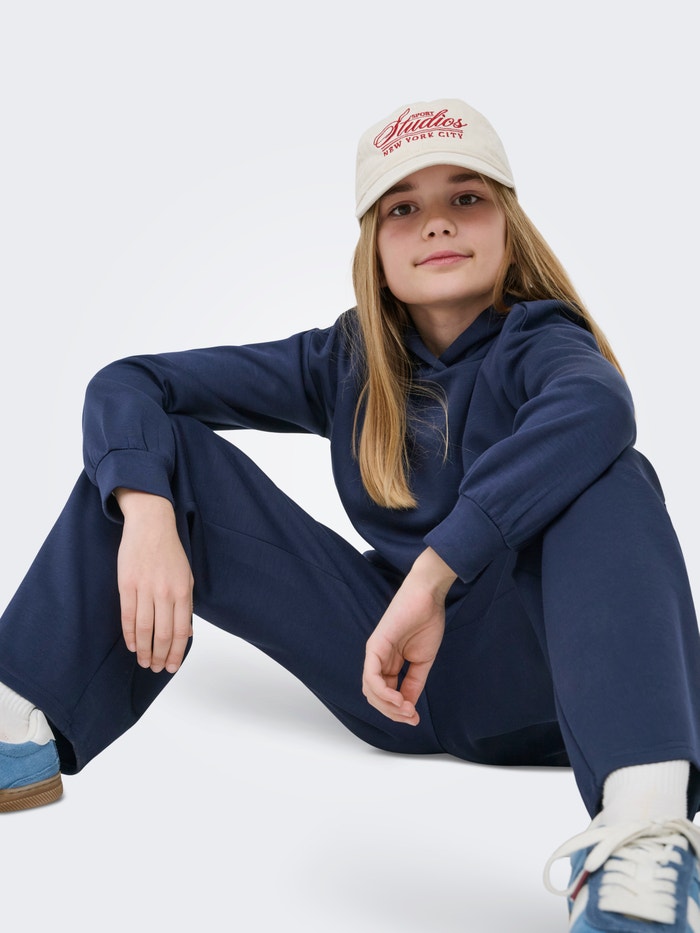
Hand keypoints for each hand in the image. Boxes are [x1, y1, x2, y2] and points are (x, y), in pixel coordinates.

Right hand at [115, 489, 193, 673]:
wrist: (151, 525)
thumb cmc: (170, 552)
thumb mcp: (187, 576)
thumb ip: (187, 604)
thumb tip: (187, 632)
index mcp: (183, 591)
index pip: (182, 631)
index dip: (177, 652)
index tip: (173, 666)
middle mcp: (165, 592)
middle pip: (163, 634)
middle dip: (160, 656)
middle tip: (157, 669)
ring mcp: (145, 588)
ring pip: (144, 628)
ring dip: (144, 650)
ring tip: (145, 662)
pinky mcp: (126, 584)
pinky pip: (127, 615)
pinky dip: (130, 635)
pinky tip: (132, 646)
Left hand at [362, 548, 456, 725]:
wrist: (429, 597)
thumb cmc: (427, 622)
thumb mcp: (422, 662)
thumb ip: (414, 683)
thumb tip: (409, 708)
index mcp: (389, 663)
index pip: (386, 695)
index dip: (398, 711)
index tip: (415, 719)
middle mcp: (378, 660)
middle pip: (375, 697)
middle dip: (393, 712)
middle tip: (411, 717)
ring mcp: (375, 653)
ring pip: (371, 691)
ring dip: (389, 706)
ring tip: (407, 709)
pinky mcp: (375, 646)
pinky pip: (372, 676)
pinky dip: (383, 693)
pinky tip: (399, 699)